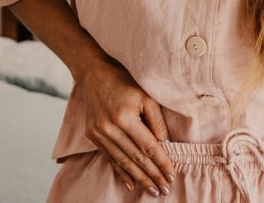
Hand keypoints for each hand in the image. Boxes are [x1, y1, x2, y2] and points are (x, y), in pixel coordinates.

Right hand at [77, 56, 175, 195]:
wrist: (93, 73)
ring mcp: (99, 133)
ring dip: (139, 178)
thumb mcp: (146, 96)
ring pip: (123, 161)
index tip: (172, 176)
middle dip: (152, 176)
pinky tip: (131, 183)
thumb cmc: (124, 82)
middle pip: (136, 158)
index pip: (148, 147)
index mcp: (125, 117)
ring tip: (152, 190)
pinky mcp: (92, 135)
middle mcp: (110, 128)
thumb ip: (156, 120)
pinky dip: (121, 171)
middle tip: (165, 190)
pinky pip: (109, 157)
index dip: (161, 163)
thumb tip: (164, 144)